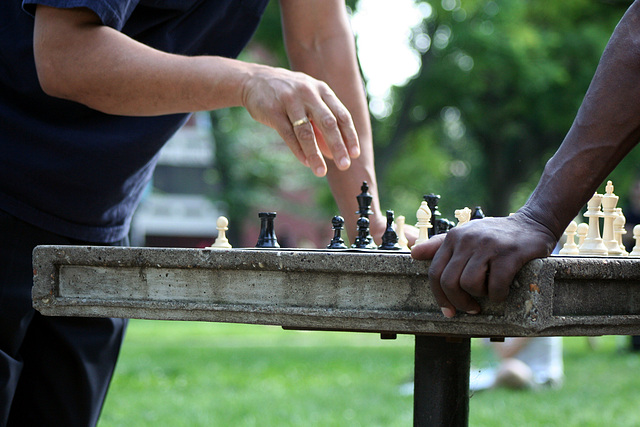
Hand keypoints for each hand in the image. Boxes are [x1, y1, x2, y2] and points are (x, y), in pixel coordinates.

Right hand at [241, 65, 360, 176]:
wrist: (254, 80)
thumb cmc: (288, 95)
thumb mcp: (309, 103)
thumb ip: (322, 125)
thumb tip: (335, 152)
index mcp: (322, 90)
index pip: (341, 115)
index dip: (350, 135)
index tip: (355, 154)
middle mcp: (308, 93)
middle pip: (328, 122)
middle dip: (338, 146)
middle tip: (344, 165)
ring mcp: (290, 101)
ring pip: (306, 131)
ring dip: (315, 154)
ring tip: (321, 172)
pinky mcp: (273, 110)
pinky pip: (288, 134)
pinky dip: (298, 150)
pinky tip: (306, 163)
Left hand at [411, 212, 556, 316]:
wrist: (533, 223)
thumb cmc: (495, 235)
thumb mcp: (465, 235)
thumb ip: (439, 245)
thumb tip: (413, 254)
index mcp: (454, 237)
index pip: (435, 272)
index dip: (439, 297)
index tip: (448, 311)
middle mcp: (467, 240)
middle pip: (449, 281)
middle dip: (458, 302)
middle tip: (471, 308)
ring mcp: (488, 246)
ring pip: (469, 284)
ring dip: (479, 296)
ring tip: (488, 294)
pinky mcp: (509, 254)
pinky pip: (495, 285)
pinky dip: (498, 295)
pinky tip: (503, 292)